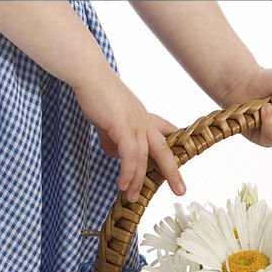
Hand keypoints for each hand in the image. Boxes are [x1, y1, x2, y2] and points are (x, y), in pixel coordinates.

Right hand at [72, 64, 184, 202]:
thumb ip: (111, 137)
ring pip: (144, 158)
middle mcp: (143, 120)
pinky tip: (122, 184)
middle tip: (181, 190)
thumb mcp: (107, 119)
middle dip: (173, 171)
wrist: (89, 75)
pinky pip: (129, 156)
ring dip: (138, 180)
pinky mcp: (123, 126)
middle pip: (164, 149)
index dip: (175, 144)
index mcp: (142, 116)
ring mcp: (135, 123)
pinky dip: (127, 172)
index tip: (182, 159)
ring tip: (132, 197)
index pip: (165, 130)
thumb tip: (113, 154)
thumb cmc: (96, 92)